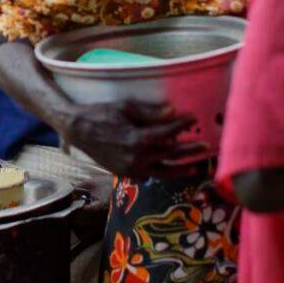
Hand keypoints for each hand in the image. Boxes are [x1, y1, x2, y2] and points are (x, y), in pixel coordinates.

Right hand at [58, 101, 207, 178]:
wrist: (78, 130)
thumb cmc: (101, 114)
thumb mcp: (126, 107)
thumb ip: (151, 112)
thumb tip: (173, 111)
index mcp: (138, 139)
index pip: (168, 133)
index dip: (182, 125)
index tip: (194, 118)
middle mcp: (137, 157)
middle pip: (170, 155)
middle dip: (189, 150)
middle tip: (205, 146)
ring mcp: (131, 168)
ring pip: (163, 171)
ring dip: (181, 169)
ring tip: (195, 167)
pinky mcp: (125, 173)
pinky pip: (149, 175)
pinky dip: (161, 172)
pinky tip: (169, 169)